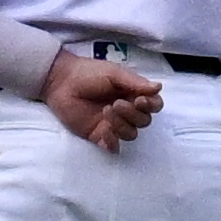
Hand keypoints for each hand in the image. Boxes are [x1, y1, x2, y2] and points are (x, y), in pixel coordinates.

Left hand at [46, 47, 167, 150]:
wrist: (61, 81)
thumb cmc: (88, 73)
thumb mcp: (114, 73)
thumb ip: (136, 82)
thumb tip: (159, 87)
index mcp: (133, 94)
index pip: (154, 106)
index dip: (152, 106)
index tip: (140, 100)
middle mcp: (127, 111)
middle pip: (144, 122)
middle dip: (133, 114)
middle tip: (116, 104)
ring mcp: (113, 124)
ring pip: (131, 134)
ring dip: (122, 125)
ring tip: (106, 111)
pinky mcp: (98, 135)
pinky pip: (113, 146)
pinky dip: (113, 142)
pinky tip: (105, 131)